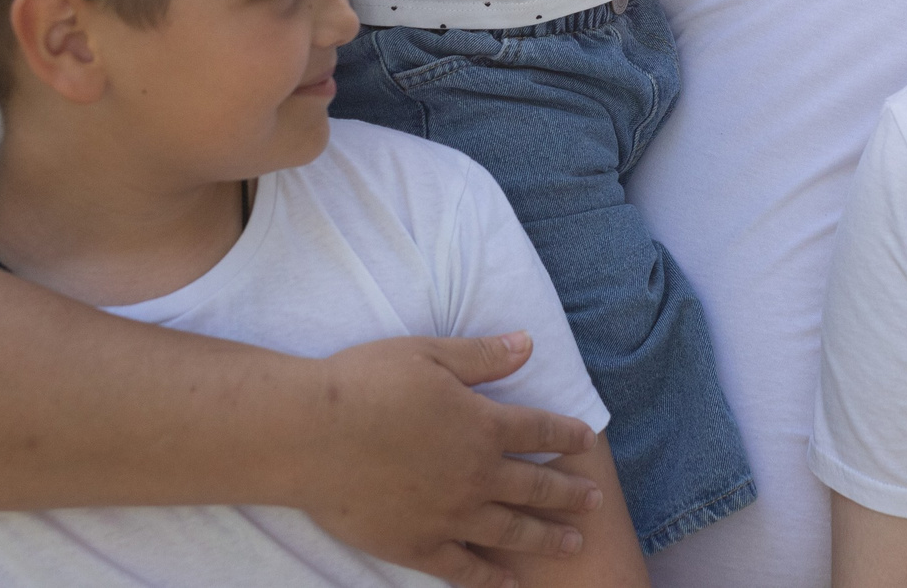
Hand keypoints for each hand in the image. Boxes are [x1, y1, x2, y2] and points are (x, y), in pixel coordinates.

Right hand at [298, 334, 604, 587]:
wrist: (309, 435)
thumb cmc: (364, 384)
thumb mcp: (429, 354)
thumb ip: (483, 356)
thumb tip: (529, 343)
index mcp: (482, 424)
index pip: (539, 429)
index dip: (567, 434)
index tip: (588, 442)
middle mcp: (476, 474)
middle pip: (536, 485)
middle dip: (569, 493)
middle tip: (597, 501)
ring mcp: (450, 515)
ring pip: (512, 531)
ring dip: (547, 537)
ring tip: (574, 543)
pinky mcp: (418, 545)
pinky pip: (465, 568)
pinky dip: (492, 578)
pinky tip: (510, 584)